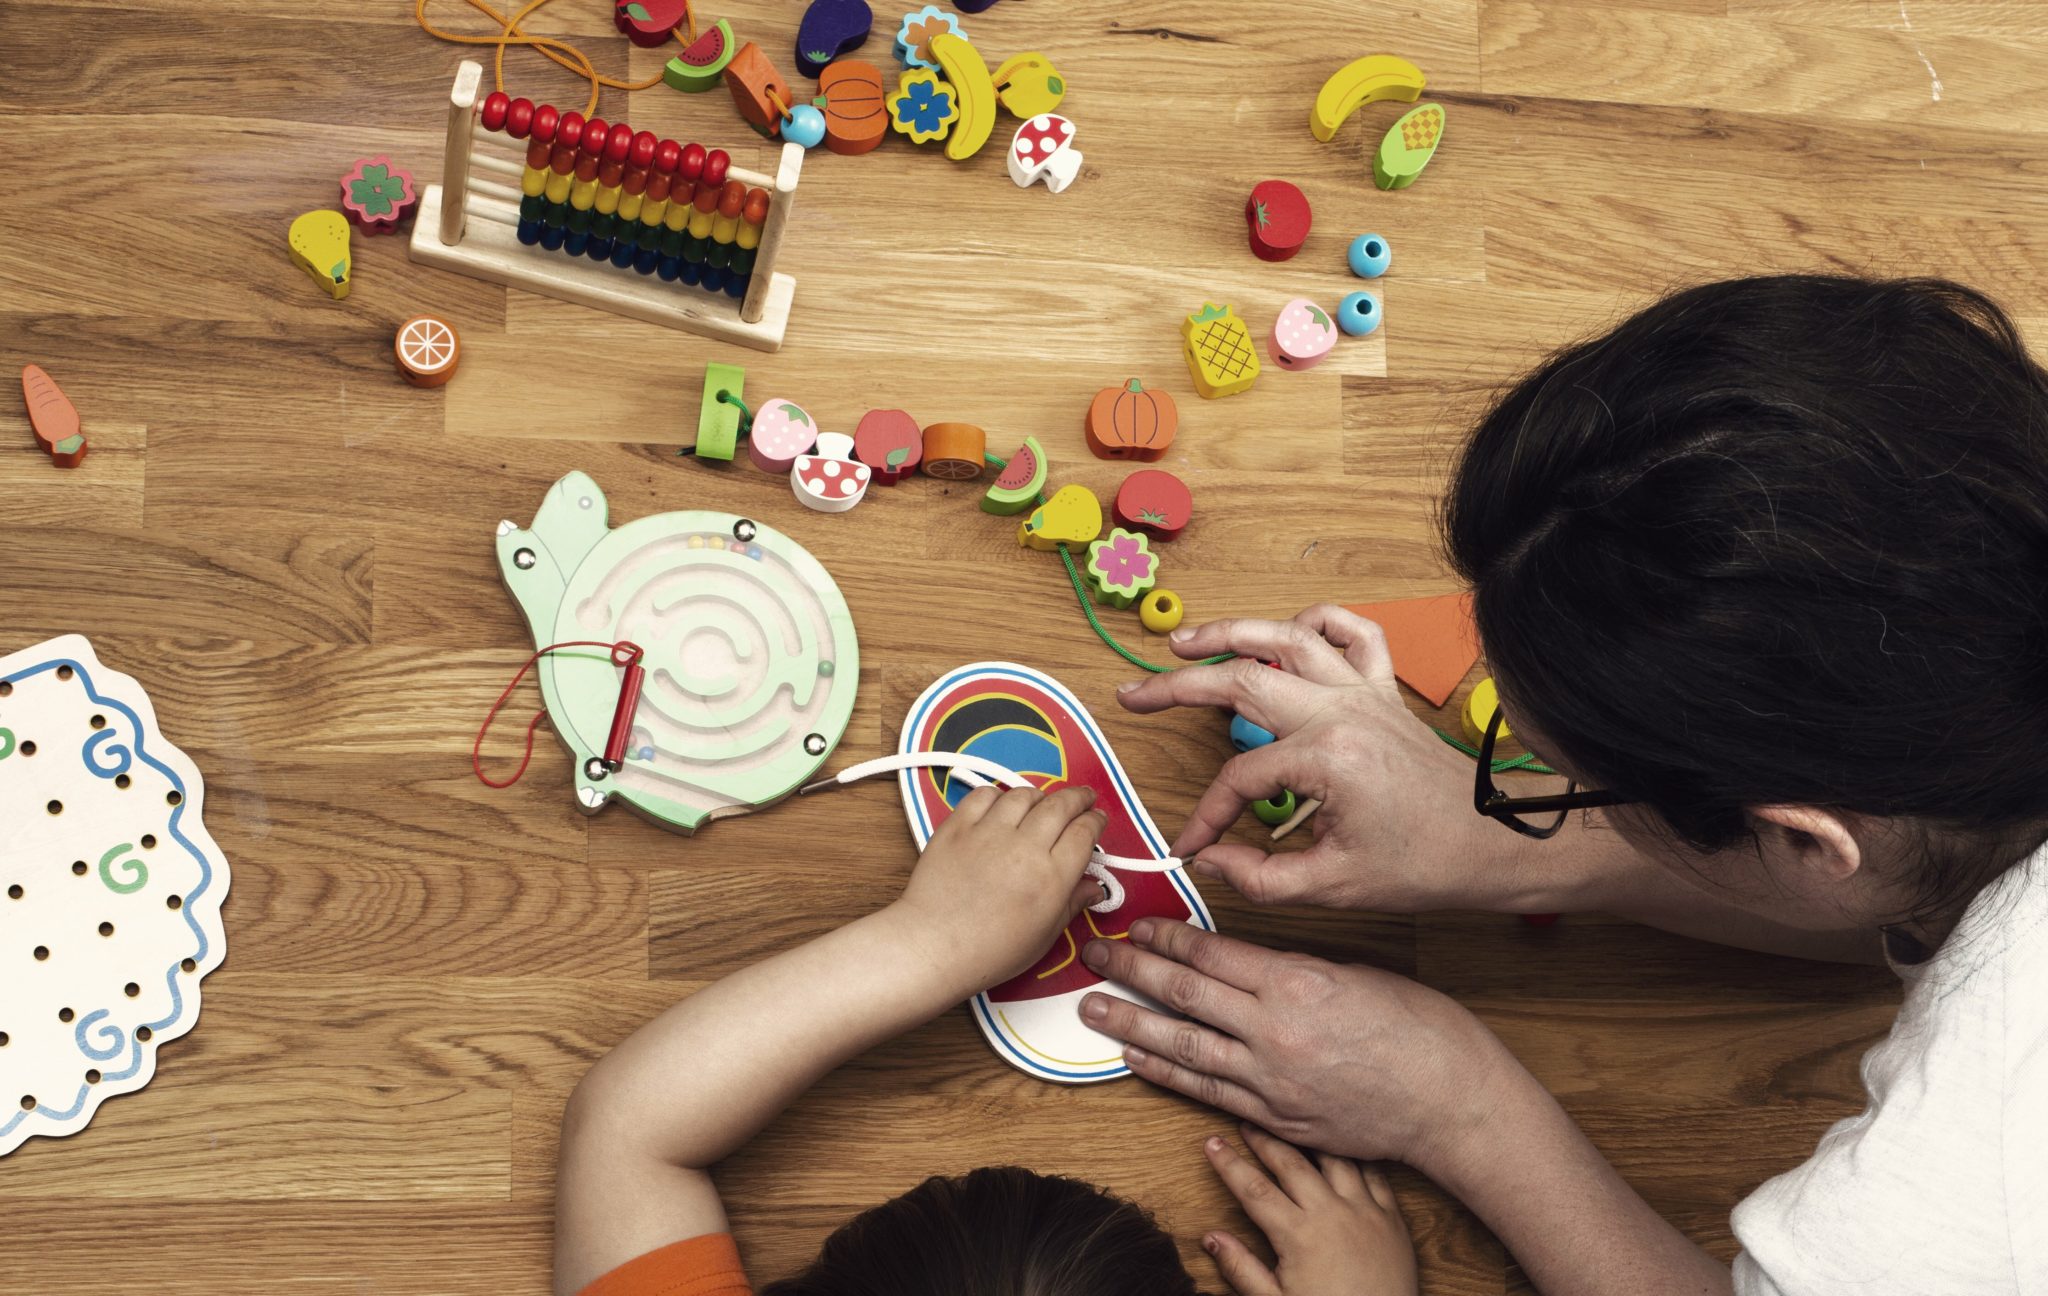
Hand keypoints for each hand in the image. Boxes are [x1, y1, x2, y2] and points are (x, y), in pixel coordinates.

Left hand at [891, 784, 1105, 994]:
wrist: (934, 947)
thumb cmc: (989, 952)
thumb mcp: (1043, 937)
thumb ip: (1071, 905)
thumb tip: (1094, 888)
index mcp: (1052, 877)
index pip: (1084, 833)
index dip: (1095, 821)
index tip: (1097, 819)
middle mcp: (1025, 848)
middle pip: (1061, 805)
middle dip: (1078, 798)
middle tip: (1083, 797)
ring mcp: (989, 833)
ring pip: (1023, 795)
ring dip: (1040, 796)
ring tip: (1043, 802)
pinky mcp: (958, 827)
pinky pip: (984, 796)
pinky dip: (998, 796)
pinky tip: (1002, 806)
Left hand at [1079, 919, 1521, 1172]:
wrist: (1450, 1099)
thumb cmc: (1419, 1029)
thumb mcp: (1354, 973)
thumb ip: (1294, 970)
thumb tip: (1247, 964)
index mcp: (1296, 981)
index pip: (1211, 953)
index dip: (1166, 936)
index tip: (1137, 924)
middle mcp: (1274, 1030)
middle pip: (1184, 995)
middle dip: (1132, 970)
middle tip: (1095, 954)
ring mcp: (1270, 1079)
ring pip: (1183, 1046)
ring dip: (1131, 1026)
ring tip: (1092, 1009)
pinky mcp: (1275, 1117)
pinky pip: (1207, 1091)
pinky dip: (1167, 1074)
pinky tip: (1136, 1060)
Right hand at [1116, 604, 1537, 912]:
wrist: (1495, 846)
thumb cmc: (1427, 865)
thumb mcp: (1334, 887)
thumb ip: (1259, 876)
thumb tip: (1210, 859)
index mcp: (1328, 758)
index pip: (1240, 778)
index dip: (1206, 816)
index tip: (1191, 846)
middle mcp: (1342, 712)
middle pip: (1242, 679)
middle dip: (1178, 686)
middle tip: (1134, 697)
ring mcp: (1364, 693)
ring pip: (1287, 638)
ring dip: (1231, 632)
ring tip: (1184, 641)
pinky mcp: (1384, 692)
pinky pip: (1352, 633)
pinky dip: (1316, 622)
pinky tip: (1286, 631)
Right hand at [1204, 1125, 1416, 1295]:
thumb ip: (1242, 1269)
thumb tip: (1211, 1238)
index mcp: (1298, 1235)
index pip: (1254, 1189)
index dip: (1230, 1163)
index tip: (1212, 1143)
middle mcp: (1331, 1213)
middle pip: (1291, 1164)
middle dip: (1265, 1141)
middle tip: (1248, 1125)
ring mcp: (1365, 1212)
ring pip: (1335, 1160)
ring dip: (1311, 1142)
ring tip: (1296, 1128)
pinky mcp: (1392, 1219)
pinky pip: (1375, 1175)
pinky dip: (1357, 1158)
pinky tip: (1347, 1151)